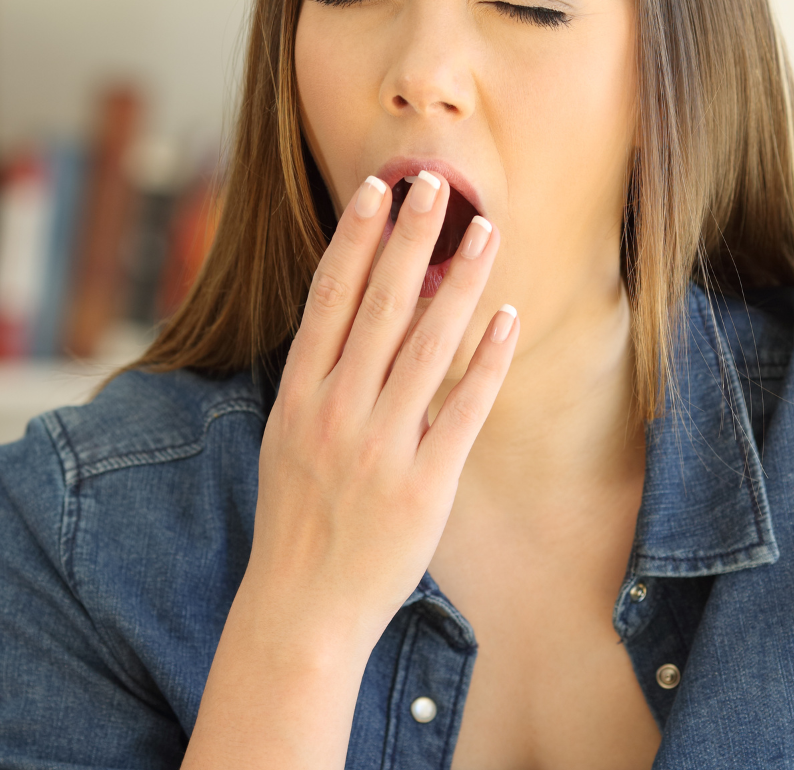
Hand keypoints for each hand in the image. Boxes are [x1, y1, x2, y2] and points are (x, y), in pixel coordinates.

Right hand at [183, 170, 516, 768]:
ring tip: (487, 232)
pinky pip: (462, 408)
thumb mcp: (286, 439)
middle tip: (438, 183)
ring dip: (461, 282)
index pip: (328, 299)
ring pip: (429, 345)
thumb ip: (318, 379)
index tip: (376, 189)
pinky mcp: (424, 484)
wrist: (300, 610)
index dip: (353, 239)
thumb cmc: (298, 521)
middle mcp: (336, 412)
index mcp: (297, 396)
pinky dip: (488, 360)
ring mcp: (380, 447)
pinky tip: (507, 319)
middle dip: (411, 238)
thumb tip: (346, 315)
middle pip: (380, 305)